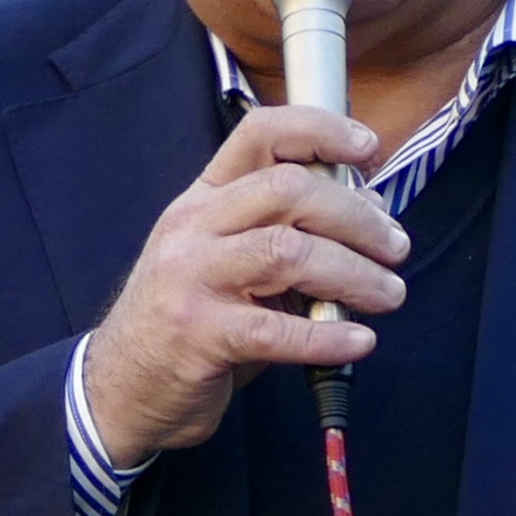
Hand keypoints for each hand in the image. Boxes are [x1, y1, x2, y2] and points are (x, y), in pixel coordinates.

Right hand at [79, 102, 407, 462]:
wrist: (121, 385)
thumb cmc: (189, 320)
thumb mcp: (225, 260)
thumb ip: (285, 232)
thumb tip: (367, 215)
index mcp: (202, 200)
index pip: (259, 134)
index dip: (320, 130)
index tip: (367, 149)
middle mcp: (191, 228)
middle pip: (288, 190)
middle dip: (357, 217)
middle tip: (394, 248)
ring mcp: (190, 278)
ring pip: (289, 252)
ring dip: (355, 274)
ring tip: (387, 295)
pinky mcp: (198, 334)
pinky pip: (277, 329)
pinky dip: (329, 336)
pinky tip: (358, 341)